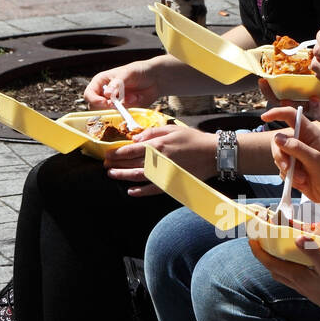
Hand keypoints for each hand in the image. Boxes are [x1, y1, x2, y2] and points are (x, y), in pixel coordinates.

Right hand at [84, 60, 161, 109]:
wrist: (155, 79)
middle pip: (95, 107)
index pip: (89, 95)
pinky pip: (122, 115)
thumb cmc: (138, 71)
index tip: (106, 102)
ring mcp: (114, 103)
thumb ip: (117, 84)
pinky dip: (130, 109)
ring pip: (109, 113)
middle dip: (107, 107)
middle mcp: (104, 94)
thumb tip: (107, 94)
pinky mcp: (124, 110)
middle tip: (118, 103)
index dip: (95, 100)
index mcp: (100, 82)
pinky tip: (137, 98)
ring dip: (122, 107)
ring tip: (133, 97)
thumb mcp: (127, 74)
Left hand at [102, 122, 217, 197]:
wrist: (213, 154)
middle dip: (116, 165)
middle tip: (106, 165)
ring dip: (123, 176)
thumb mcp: (172, 129)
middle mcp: (157, 160)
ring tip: (112, 175)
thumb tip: (135, 138)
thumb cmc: (193, 139)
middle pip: (130, 163)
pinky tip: (131, 191)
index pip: (130, 150)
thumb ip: (152, 133)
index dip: (116, 153)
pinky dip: (140, 191)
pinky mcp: (171, 183)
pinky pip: (152, 190)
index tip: (108, 154)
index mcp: (157, 145)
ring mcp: (163, 173)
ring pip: (137, 177)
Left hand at [249, 235, 319, 320]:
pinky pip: (291, 278)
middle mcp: (296, 283)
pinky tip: (298, 262)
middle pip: (272, 268)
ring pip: (281, 274)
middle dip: (264, 255)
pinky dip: (287, 267)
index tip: (251, 239)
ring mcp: (303, 288)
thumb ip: (314, 253)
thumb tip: (297, 238)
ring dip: (274, 262)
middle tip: (263, 240)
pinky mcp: (310, 290)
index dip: (258, 251)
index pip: (270, 263)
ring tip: (277, 248)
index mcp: (297, 276)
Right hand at [262, 105, 319, 213]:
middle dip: (280, 155)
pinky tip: (302, 182)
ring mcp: (296, 155)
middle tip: (288, 168)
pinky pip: (281, 170)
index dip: (277, 113)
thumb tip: (277, 138)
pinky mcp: (293, 169)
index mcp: (309, 133)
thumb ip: (297, 148)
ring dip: (287, 170)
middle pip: (278, 140)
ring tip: (302, 178)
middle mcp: (301, 142)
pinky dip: (289, 177)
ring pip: (278, 157)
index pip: (291, 116)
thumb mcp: (316, 160)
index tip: (264, 117)